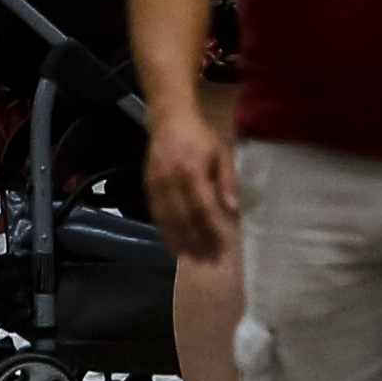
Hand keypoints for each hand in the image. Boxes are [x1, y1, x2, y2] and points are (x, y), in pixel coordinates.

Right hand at [144, 97, 241, 264]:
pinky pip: (156, 214)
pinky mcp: (148, 186)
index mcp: (192, 171)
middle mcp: (171, 180)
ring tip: (193, 260)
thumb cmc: (200, 136)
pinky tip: (174, 245)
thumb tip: (233, 211)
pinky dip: (166, 232)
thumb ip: (226, 182)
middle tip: (209, 262)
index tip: (222, 248)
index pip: (203, 208)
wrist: (169, 119)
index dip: (212, 230)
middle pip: (185, 218)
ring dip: (181, 242)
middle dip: (197, 242)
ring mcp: (156, 184)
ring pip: (168, 220)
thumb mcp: (221, 153)